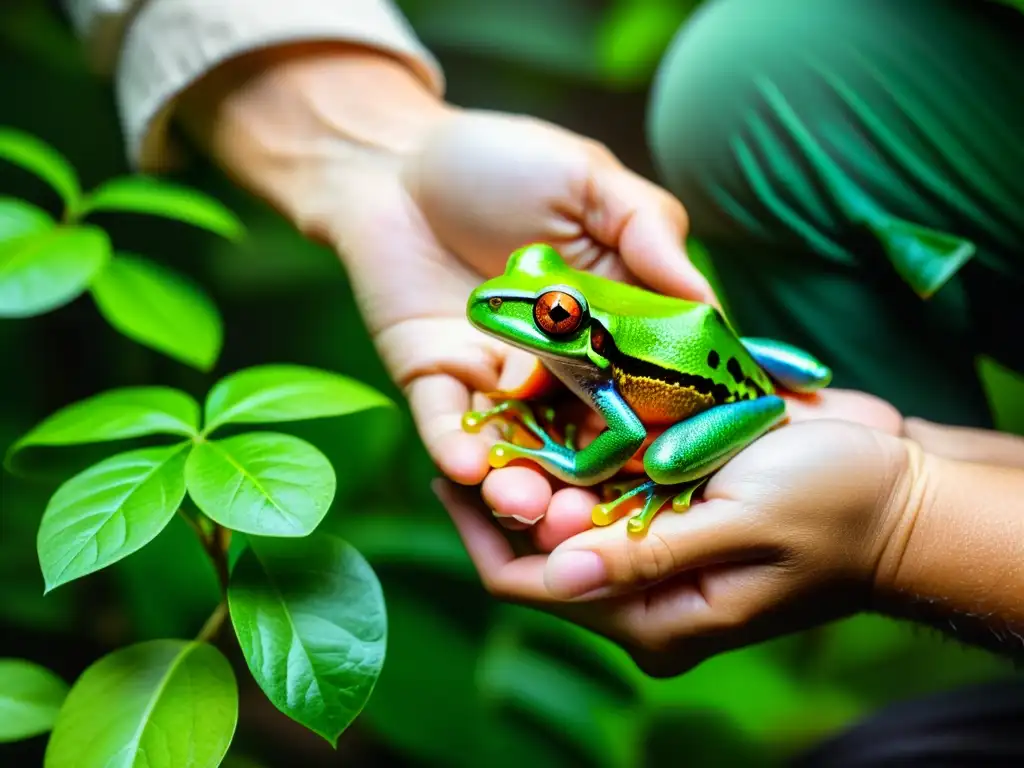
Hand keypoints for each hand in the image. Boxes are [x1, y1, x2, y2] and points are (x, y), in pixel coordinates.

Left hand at [327, 101, 716, 490]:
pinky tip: (466, 468)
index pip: (650, 391)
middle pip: (584, 441)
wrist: (398, 157)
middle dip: (589, 485)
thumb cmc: (506, 161)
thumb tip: (715, 310)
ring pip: (516, 447)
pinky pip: (444, 421)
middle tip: (591, 523)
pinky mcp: (433, 378)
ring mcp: (494, 379)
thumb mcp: (595, 185)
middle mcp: (560, 369)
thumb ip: (652, 239)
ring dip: (521, 484)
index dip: (664, 434)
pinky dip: (454, 446)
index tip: (678, 473)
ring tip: (526, 508)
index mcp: (614, 328)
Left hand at [435, 415, 913, 676]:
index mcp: (651, 613)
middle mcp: (640, 583)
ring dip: (535, 455)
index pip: (531, 585)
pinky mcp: (667, 498)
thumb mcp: (743, 528)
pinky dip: (577, 437)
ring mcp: (651, 538)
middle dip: (505, 485)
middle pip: (539, 542)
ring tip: (493, 399)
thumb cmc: (836, 510)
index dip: (481, 532)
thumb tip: (555, 573)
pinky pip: (604, 472)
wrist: (899, 487)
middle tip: (469, 425)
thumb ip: (650, 554)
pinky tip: (549, 391)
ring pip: (567, 500)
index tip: (449, 473)